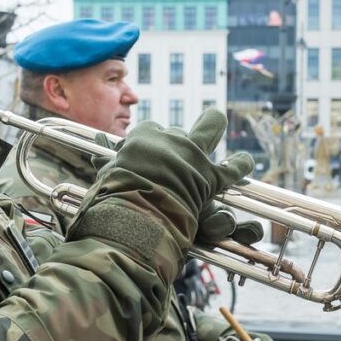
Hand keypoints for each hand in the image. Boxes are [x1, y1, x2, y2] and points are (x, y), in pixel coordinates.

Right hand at [73, 109, 253, 252]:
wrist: (137, 216)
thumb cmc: (115, 199)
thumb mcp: (107, 178)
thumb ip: (108, 166)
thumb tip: (96, 157)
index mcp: (143, 138)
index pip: (150, 131)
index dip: (151, 143)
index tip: (149, 155)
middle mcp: (170, 140)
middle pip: (180, 128)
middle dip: (183, 134)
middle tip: (187, 141)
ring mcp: (192, 155)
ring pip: (210, 128)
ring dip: (214, 126)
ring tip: (218, 124)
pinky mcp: (209, 176)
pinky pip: (231, 167)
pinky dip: (239, 165)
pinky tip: (245, 162)